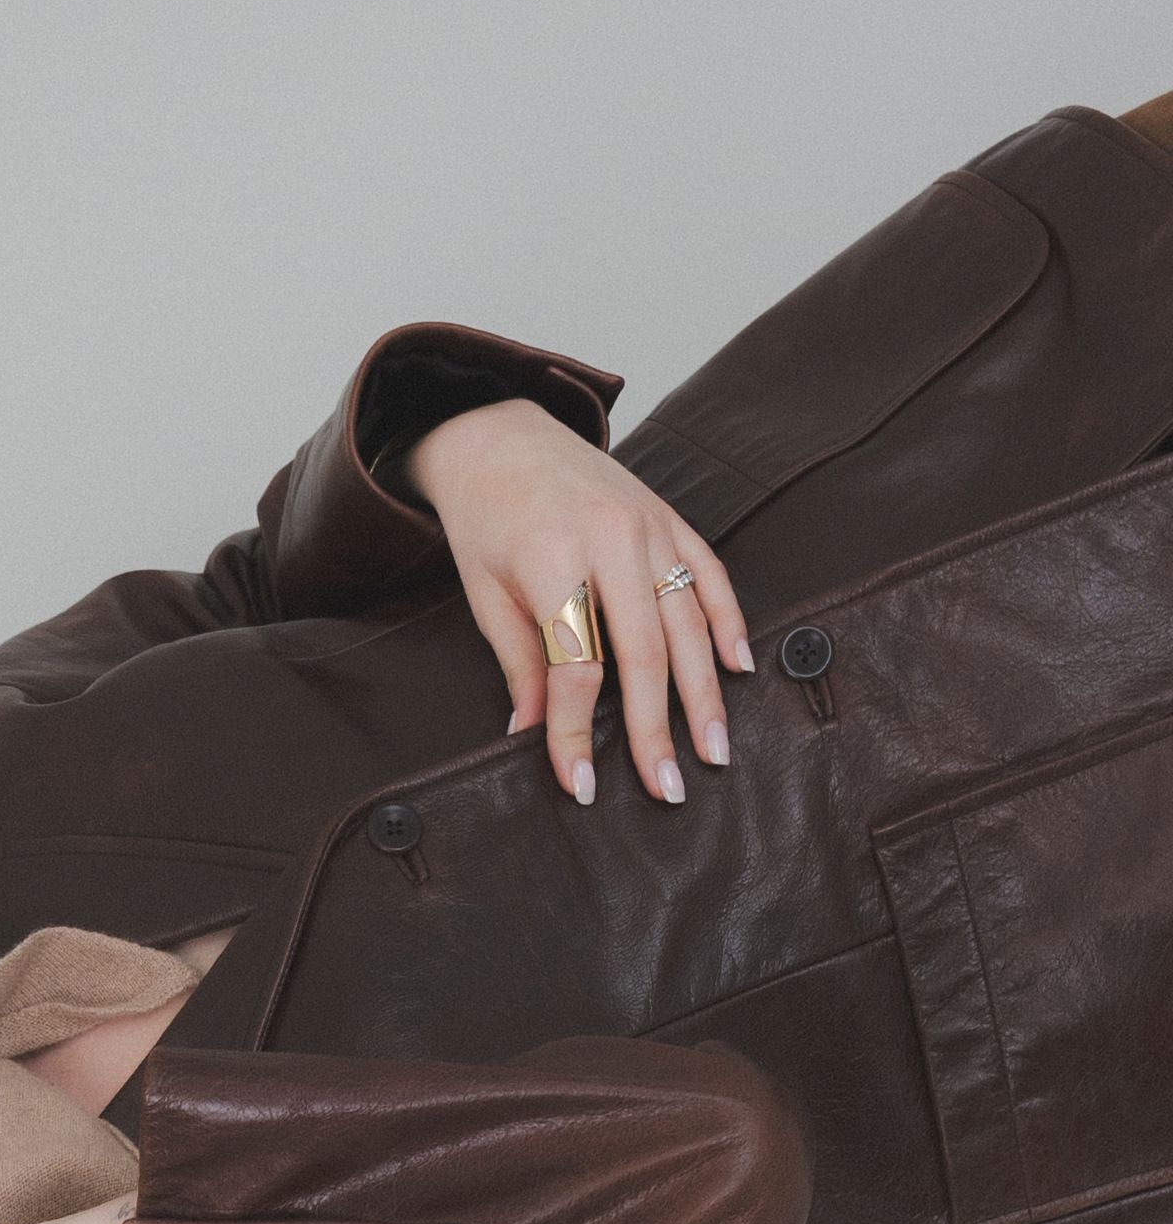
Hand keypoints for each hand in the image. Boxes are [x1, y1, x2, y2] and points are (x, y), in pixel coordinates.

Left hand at [406, 396, 754, 810]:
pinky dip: (729, 623)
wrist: (499, 436)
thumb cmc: (485, 520)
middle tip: (669, 787)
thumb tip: (531, 734)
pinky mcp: (670, 518)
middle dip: (657, 728)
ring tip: (714, 749)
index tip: (582, 785)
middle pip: (646, 652)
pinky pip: (710, 575)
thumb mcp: (485, 594)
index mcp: (556, 559)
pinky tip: (738, 669)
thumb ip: (519, 662)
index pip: (577, 668)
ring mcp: (650, 525)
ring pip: (689, 621)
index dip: (576, 733)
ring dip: (704, 693)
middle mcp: (612, 540)